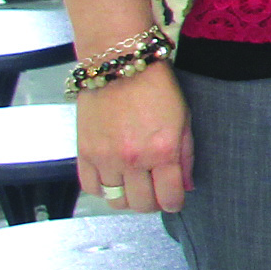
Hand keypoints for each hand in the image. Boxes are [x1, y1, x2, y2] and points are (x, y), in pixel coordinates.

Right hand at [75, 62, 191, 212]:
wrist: (120, 65)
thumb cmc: (156, 86)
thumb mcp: (184, 119)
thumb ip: (186, 156)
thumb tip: (186, 186)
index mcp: (163, 150)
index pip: (169, 197)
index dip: (174, 203)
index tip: (174, 199)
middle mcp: (133, 159)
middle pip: (141, 204)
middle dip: (152, 203)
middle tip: (155, 191)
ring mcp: (106, 158)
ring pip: (115, 201)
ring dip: (127, 198)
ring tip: (134, 184)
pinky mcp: (84, 153)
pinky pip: (91, 188)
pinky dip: (103, 189)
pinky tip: (113, 178)